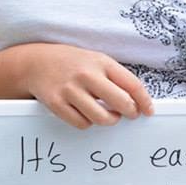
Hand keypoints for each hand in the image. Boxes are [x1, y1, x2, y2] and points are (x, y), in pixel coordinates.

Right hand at [22, 43, 153, 128]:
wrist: (37, 62)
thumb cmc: (72, 63)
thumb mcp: (96, 60)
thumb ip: (115, 77)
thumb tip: (137, 101)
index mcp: (101, 62)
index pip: (132, 84)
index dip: (144, 101)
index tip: (148, 111)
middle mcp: (87, 75)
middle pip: (121, 103)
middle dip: (130, 112)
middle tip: (129, 114)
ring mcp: (70, 90)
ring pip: (102, 118)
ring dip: (109, 120)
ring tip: (108, 115)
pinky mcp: (57, 104)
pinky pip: (82, 124)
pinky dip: (87, 123)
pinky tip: (86, 114)